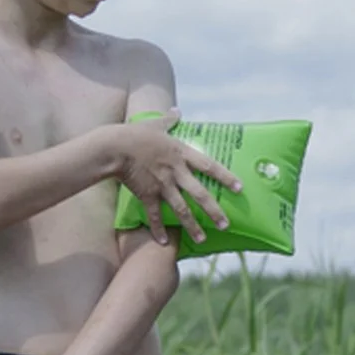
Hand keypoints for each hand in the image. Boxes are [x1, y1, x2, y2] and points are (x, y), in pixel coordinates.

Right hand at [114, 110, 236, 243]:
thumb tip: (177, 111)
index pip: (209, 166)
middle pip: (200, 193)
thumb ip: (169, 120)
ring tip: (202, 239)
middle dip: (214, 211)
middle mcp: (176, 171)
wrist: (115, 147)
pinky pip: (154, 216)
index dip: (226, 177)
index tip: (239, 188)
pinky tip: (163, 243)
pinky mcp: (147, 195)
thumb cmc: (135, 134)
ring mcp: (162, 185)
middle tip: (226, 224)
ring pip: (181, 209)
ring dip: (192, 226)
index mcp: (181, 153)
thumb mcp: (155, 124)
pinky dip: (158, 230)